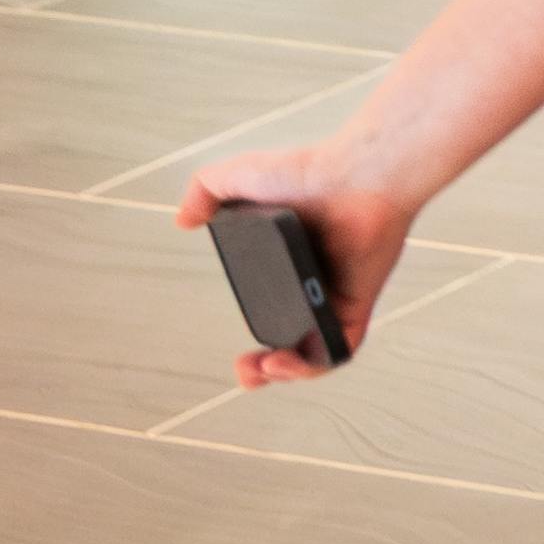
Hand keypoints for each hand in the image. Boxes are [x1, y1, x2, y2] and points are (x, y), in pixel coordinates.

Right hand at [168, 146, 422, 393]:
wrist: (354, 173)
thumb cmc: (304, 171)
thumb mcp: (237, 176)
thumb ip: (204, 191)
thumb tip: (184, 221)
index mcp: (289, 267)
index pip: (274, 317)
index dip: (258, 343)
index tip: (240, 358)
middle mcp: (315, 286)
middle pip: (294, 344)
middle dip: (268, 370)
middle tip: (247, 372)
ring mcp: (338, 295)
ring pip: (317, 352)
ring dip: (290, 373)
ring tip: (266, 368)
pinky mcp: (359, 300)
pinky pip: (343, 345)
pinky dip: (317, 361)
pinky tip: (287, 361)